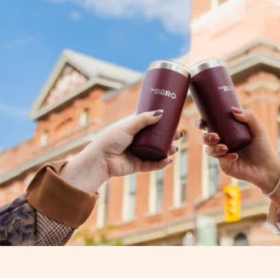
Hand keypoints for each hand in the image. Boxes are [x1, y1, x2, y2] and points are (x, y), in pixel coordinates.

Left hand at [60, 110, 179, 193]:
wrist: (101, 159)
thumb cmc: (111, 139)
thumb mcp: (128, 126)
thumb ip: (144, 119)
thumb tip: (161, 113)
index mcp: (132, 129)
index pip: (150, 125)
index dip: (162, 124)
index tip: (173, 121)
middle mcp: (136, 141)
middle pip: (156, 139)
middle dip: (168, 138)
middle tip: (178, 135)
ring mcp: (137, 153)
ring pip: (156, 152)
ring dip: (167, 150)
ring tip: (174, 148)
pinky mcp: (137, 166)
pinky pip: (152, 165)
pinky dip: (161, 163)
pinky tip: (167, 160)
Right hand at [195, 107, 279, 190]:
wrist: (268, 168)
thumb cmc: (263, 148)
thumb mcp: (258, 129)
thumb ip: (249, 117)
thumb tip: (233, 110)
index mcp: (226, 133)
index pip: (209, 126)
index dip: (202, 124)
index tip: (203, 122)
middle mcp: (222, 143)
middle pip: (205, 138)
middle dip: (206, 137)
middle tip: (215, 136)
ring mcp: (222, 155)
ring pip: (209, 150)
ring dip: (213, 148)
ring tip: (225, 148)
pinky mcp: (225, 166)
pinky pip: (220, 160)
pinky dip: (226, 157)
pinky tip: (235, 156)